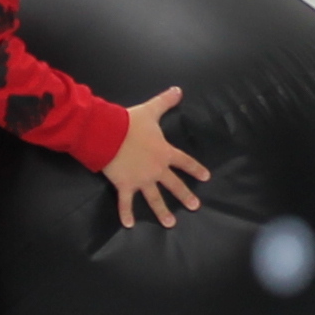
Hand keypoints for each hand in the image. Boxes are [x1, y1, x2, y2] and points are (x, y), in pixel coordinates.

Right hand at [101, 85, 212, 227]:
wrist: (108, 134)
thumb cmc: (130, 123)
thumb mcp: (151, 110)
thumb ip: (166, 101)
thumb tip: (179, 89)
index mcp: (164, 152)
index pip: (185, 162)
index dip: (196, 169)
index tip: (206, 177)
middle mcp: (156, 169)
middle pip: (174, 184)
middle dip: (185, 196)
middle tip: (195, 206)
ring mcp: (141, 180)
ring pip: (154, 198)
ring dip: (162, 212)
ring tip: (171, 224)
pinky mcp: (125, 185)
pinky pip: (126, 202)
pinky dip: (126, 214)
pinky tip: (129, 226)